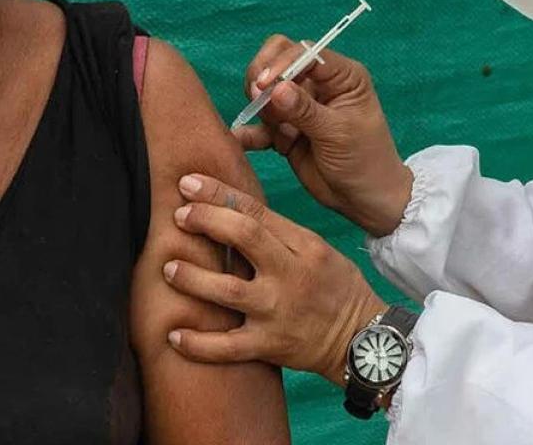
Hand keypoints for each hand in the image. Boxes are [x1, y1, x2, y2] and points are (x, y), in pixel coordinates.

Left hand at [164, 173, 386, 384]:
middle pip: (244, 238)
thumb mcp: (318, 250)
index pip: (257, 211)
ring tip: (169, 268)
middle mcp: (290, 276)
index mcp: (304, 246)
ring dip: (193, 278)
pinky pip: (228, 348)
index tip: (188, 184)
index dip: (219, 194)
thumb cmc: (336, 288)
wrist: (364, 340)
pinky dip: (199, 343)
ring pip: (229, 292)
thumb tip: (229, 211)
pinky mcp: (270, 346)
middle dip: (206, 222)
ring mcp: (278, 313)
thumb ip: (278, 233)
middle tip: (178, 216)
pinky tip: (174, 335)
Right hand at [236, 36, 413, 236]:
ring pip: (265, 92)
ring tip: (275, 134)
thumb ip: (305, 110)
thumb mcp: (338, 133)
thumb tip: (275, 88)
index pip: (304, 53)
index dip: (281, 63)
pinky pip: (260, 124)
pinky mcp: (285, 129)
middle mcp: (318, 85)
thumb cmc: (365, 160)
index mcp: (341, 76)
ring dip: (261, 109)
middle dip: (263, 79)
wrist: (364, 200)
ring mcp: (299, 107)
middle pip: (278, 62)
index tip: (263, 85)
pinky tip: (242, 140)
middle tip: (257, 100)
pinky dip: (250, 131)